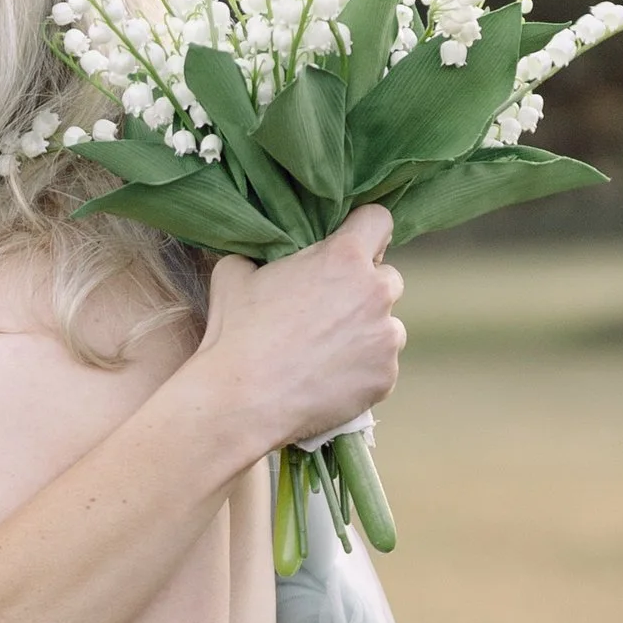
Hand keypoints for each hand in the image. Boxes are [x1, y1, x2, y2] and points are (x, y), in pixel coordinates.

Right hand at [201, 210, 403, 446]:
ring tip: (325, 354)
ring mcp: (385, 338)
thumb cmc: (235, 334)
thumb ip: (260, 256)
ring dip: (366, 334)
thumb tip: (259, 259)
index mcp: (344, 257)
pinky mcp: (385, 377)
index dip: (364, 232)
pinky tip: (327, 380)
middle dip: (364, 291)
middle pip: (388, 279)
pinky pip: (381, 368)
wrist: (241, 401)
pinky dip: (361, 373)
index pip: (378, 221)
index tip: (353, 247)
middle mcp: (376, 292)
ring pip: (387, 327)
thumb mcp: (234, 273)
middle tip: (328, 312)